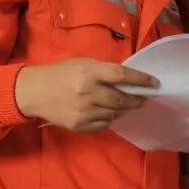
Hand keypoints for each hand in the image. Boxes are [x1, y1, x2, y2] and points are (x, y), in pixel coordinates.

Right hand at [15, 58, 157, 131]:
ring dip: (123, 110)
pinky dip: (109, 119)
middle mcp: (88, 92)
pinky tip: (108, 113)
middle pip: (121, 100)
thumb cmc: (60, 74)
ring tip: (126, 106)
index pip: (122, 76)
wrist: (34, 92)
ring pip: (114, 114)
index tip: (154, 83)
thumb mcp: (82, 63)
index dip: (141, 80)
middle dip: (136, 100)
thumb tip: (127, 80)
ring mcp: (83, 111)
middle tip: (144, 99)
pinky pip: (103, 125)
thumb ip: (103, 71)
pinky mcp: (79, 125)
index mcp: (89, 72)